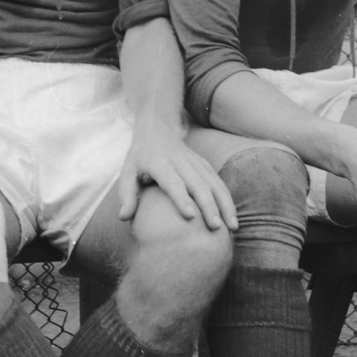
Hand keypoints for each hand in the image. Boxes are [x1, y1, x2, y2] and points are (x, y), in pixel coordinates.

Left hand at [118, 116, 237, 231]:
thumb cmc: (140, 156)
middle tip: (215, 227)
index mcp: (160, 164)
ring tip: (232, 226)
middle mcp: (181, 162)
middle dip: (209, 205)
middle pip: (198, 184)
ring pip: (214, 183)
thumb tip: (123, 217)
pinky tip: (232, 217)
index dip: (181, 197)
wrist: (158, 129)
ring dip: (224, 204)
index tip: (190, 216)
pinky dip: (227, 199)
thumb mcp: (127, 171)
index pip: (173, 181)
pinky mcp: (205, 164)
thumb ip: (126, 194)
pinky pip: (219, 182)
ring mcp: (195, 162)